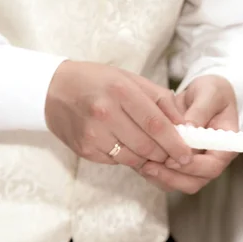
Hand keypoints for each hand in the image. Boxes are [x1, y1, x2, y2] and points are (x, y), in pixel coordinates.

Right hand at [45, 61, 192, 168]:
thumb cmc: (101, 82)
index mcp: (121, 91)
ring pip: (134, 158)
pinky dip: (128, 158)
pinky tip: (127, 145)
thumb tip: (186, 126)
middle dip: (165, 154)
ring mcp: (92, 133)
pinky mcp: (84, 149)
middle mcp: (105, 113)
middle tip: (175, 155)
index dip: (175, 143)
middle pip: (147, 146)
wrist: (54, 89)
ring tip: (152, 149)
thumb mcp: (133, 80)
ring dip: (148, 158)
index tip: (188, 155)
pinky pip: (117, 161)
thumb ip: (162, 102)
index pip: (156, 125)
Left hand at [141, 75, 238, 193]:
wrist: (203, 94)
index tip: (170, 159)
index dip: (191, 167)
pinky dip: (153, 173)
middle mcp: (211, 160)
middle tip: (149, 166)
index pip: (211, 167)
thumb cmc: (212, 92)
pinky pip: (167, 177)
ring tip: (141, 164)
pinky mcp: (180, 163)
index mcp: (225, 146)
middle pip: (194, 182)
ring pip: (178, 183)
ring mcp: (196, 164)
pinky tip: (139, 161)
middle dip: (171, 177)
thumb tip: (189, 128)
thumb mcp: (210, 94)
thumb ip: (200, 111)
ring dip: (159, 177)